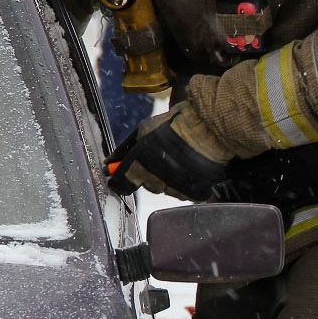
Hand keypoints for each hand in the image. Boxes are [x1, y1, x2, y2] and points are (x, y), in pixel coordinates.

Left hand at [106, 101, 233, 201]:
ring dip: (168, 178)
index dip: (119, 181)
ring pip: (166, 189)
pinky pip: (184, 192)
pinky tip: (189, 167)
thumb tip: (109, 163)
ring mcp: (175, 189)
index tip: (120, 177)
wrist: (207, 127)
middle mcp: (156, 180)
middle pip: (147, 185)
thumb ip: (125, 150)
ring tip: (178, 159)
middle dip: (149, 174)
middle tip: (159, 157)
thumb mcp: (144, 130)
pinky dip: (185, 183)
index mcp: (140, 165)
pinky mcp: (193, 193)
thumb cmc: (174, 125)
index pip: (121, 184)